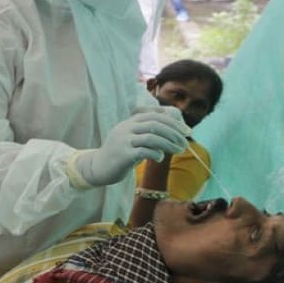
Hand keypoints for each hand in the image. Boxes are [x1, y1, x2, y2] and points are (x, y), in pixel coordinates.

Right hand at [75, 107, 189, 185]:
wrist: (98, 167)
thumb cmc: (120, 155)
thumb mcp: (133, 139)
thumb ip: (149, 133)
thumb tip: (175, 131)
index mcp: (130, 122)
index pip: (155, 115)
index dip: (173, 122)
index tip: (186, 131)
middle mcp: (126, 128)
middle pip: (156, 124)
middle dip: (174, 133)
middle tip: (185, 143)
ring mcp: (123, 140)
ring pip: (152, 137)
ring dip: (169, 144)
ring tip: (178, 151)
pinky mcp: (123, 155)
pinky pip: (144, 151)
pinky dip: (156, 154)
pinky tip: (160, 158)